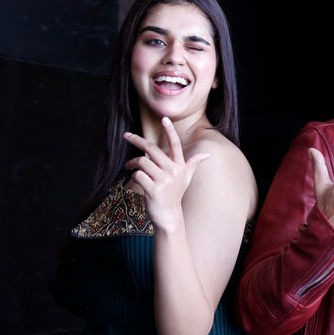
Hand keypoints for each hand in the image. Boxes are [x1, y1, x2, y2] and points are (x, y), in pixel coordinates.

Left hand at [124, 117, 208, 231]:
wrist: (169, 215)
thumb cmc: (175, 194)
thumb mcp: (186, 178)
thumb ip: (193, 164)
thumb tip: (206, 154)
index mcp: (180, 166)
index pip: (175, 145)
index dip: (170, 131)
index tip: (164, 118)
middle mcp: (173, 172)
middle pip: (152, 149)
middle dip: (137, 140)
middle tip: (126, 135)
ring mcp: (164, 181)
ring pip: (142, 161)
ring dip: (132, 162)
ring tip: (129, 166)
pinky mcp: (153, 190)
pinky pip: (138, 175)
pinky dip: (133, 176)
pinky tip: (135, 180)